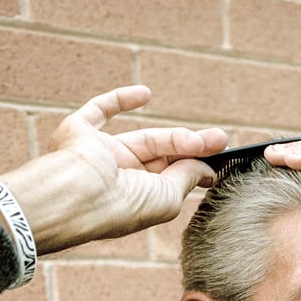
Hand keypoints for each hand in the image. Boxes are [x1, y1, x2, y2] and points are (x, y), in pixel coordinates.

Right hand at [0, 85, 227, 254]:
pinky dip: (120, 100)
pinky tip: (146, 94)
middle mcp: (116, 179)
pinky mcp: (77, 132)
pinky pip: (98, 111)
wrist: (79, 194)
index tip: (220, 164)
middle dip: (192, 148)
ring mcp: (97, 155)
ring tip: (206, 137)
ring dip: (176, 135)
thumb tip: (208, 169)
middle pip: (161, 158)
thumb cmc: (122, 206)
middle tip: (222, 140)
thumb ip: (187, 177)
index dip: (194, 170)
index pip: (168, 181)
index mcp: (133, 202)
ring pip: (143, 138)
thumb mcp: (168, 197)